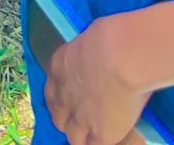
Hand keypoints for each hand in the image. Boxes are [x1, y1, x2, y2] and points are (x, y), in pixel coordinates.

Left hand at [44, 12, 157, 144]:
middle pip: (57, 117)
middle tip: (81, 119)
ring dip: (81, 135)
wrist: (120, 57)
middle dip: (67, 119)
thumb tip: (100, 52)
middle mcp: (63, 96)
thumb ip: (90, 53)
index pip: (53, 90)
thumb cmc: (111, 38)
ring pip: (73, 136)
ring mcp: (80, 118)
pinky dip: (99, 143)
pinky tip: (108, 138)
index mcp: (58, 68)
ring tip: (93, 134)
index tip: (71, 100)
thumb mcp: (91, 41)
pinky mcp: (100, 134)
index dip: (61, 98)